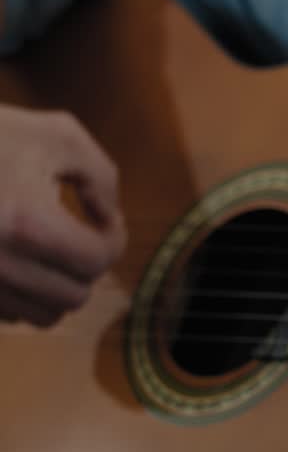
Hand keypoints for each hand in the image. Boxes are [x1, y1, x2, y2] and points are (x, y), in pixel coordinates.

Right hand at [0, 105, 125, 326]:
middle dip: (87, 265)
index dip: (113, 238)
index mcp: (24, 224)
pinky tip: (20, 258)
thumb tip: (109, 218)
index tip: (104, 218)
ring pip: (44, 316)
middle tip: (81, 234)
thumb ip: (102, 176)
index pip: (96, 261)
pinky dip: (25, 295)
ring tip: (54, 250)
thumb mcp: (57, 135)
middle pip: (74, 296)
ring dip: (59, 286)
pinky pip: (9, 316)